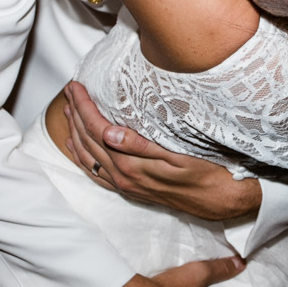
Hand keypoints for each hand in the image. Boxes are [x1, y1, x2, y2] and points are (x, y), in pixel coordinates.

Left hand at [64, 82, 261, 220]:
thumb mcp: (178, 155)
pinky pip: (96, 174)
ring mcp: (124, 185)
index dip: (84, 106)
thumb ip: (140, 145)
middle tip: (69, 90)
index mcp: (131, 165)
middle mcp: (123, 177)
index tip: (76, 86)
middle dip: (76, 114)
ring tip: (68, 110)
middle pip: (88, 141)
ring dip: (75, 132)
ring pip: (88, 157)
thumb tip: (108, 134)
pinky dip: (81, 158)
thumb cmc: (205, 171)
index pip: (97, 129)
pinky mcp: (130, 189)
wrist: (219, 200)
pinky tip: (75, 147)